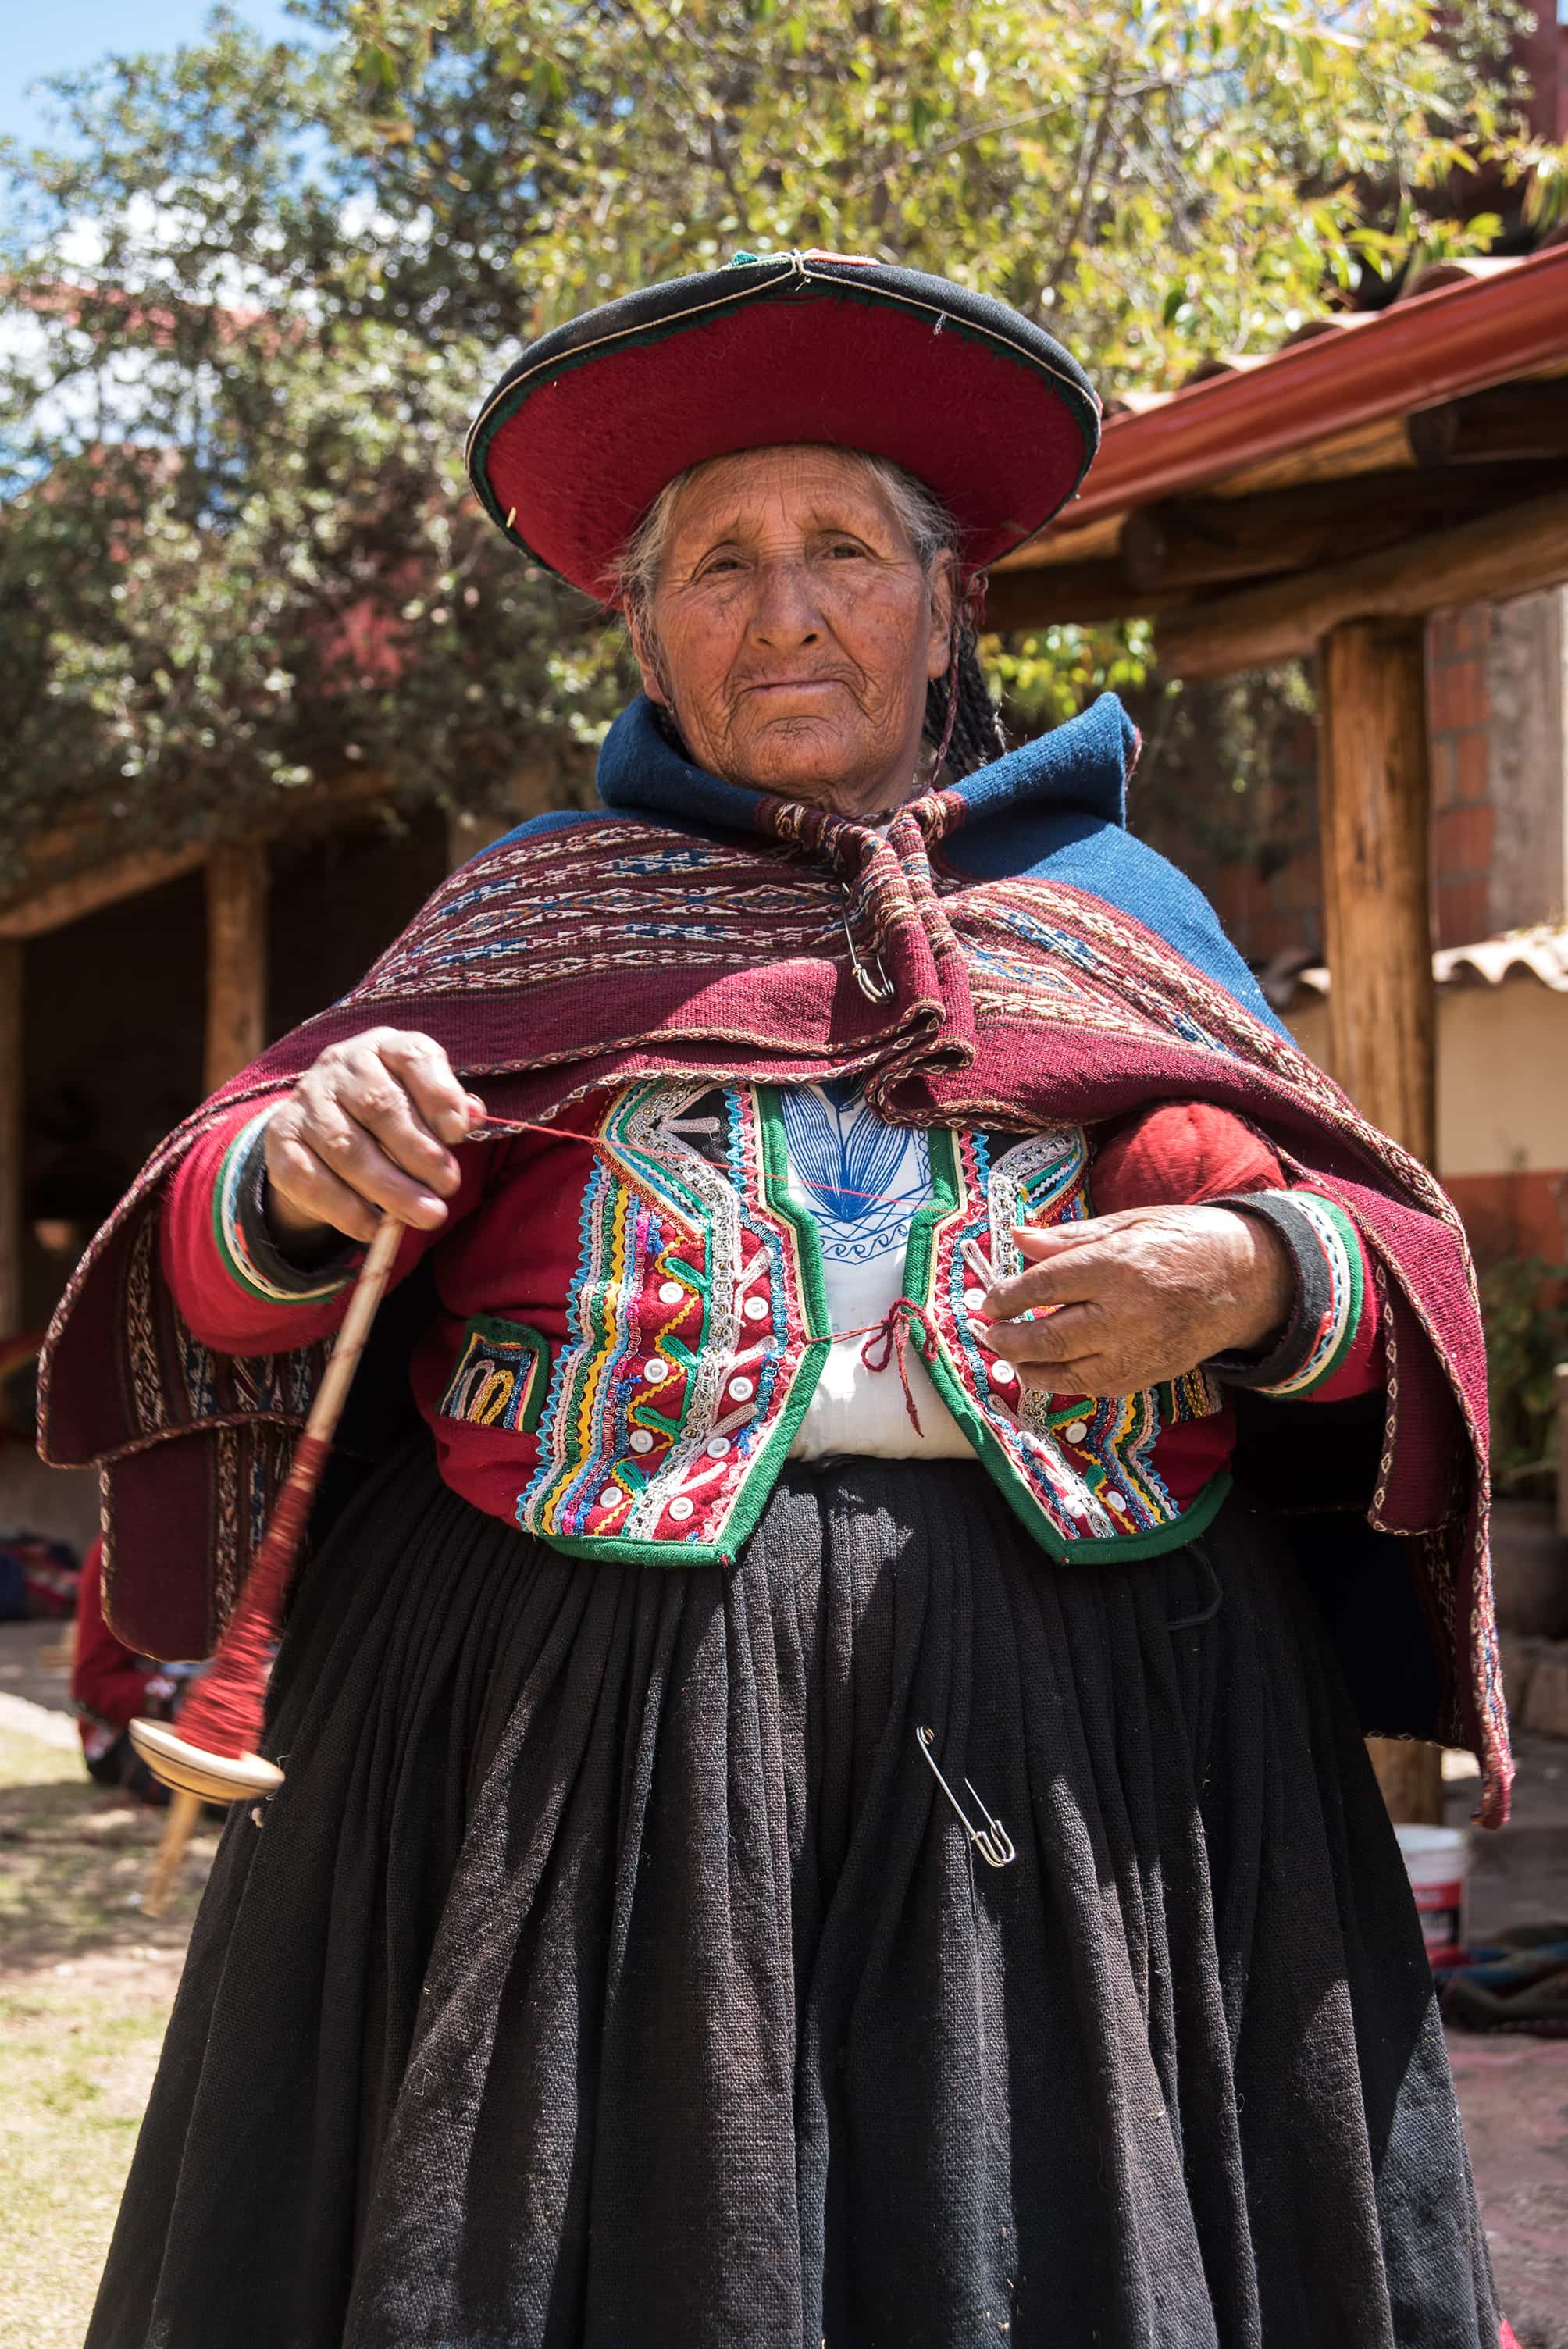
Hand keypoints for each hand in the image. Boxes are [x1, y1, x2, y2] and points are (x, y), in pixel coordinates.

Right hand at [262, 1028, 486, 1247]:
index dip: (440, 1093)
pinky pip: (313, 1179)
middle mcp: (341, 1064)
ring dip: (391, 1188)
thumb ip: (450, 1110)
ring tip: (426, 1215)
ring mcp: (307, 1100)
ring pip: (348, 1148)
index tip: (460, 1132)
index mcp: (386, 1046)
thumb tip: (473, 1116)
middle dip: (420, 1152)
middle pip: (381, 1106)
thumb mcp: (425, 1104)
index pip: (414, 1056)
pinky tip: (376, 1228)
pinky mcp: (282, 1139)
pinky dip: (347, 1210)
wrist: (324, 1126)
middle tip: (448, 1187)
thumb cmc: (394, 1114)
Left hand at [979, 1203, 1293, 1398]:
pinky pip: (1094, 1387)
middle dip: (1008, 1339)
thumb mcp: (1127, 1223)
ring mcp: (1137, 1350)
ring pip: (1067, 1372)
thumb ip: (1069, 1238)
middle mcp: (1125, 1313)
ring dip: (1027, 1367)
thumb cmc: (1182, 1242)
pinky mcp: (1147, 1374)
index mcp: (1117, 1265)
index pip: (1044, 1285)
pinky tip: (1045, 1369)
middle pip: (1048, 1337)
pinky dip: (1062, 1381)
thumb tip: (1017, 1238)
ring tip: (1008, 1354)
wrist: (1244, 1280)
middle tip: (988, 1332)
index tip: (989, 1299)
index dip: (1006, 1296)